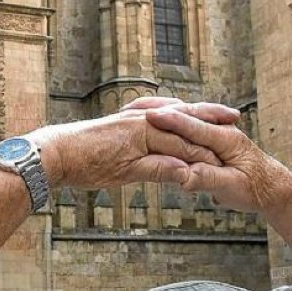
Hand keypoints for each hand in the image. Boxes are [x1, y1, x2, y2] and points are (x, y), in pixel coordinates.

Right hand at [28, 98, 238, 188]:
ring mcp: (135, 132)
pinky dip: (177, 166)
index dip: (200, 116)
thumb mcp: (124, 163)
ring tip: (225, 146)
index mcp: (140, 121)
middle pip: (184, 117)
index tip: (221, 116)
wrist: (56, 154)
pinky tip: (193, 174)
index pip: (178, 116)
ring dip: (200, 146)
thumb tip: (176, 170)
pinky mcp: (127, 148)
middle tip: (235, 117)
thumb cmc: (84, 157)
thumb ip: (152, 165)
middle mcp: (141, 121)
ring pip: (176, 137)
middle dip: (211, 118)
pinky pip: (158, 157)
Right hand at [144, 108, 291, 212]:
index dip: (171, 120)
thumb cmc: (256, 188)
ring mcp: (215, 134)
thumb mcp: (232, 188)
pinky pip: (187, 129)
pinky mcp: (210, 141)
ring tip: (137, 113)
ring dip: (163, 116)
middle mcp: (220, 131)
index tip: (150, 116)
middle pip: (186, 117)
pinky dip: (170, 125)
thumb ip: (208, 179)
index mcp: (227, 139)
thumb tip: (185, 176)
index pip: (194, 125)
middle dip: (162, 112)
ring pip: (185, 121)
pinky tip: (154, 125)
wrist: (272, 188)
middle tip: (134, 109)